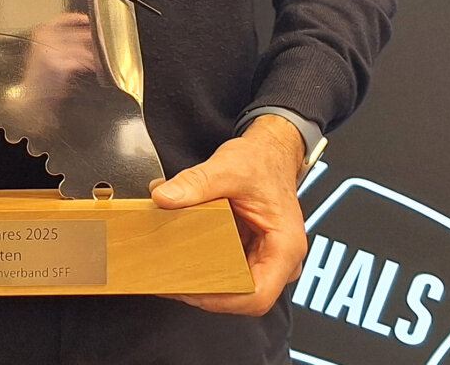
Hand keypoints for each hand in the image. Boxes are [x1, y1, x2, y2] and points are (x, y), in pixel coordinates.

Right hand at [21, 12, 99, 104]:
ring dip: (93, 54)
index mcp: (40, 33)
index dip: (76, 19)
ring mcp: (51, 52)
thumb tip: (84, 34)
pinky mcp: (58, 65)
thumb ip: (60, 41)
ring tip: (99, 58)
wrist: (31, 96)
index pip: (61, 19)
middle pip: (74, 35)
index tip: (87, 20)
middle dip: (90, 39)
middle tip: (100, 42)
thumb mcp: (45, 52)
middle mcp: (44, 40)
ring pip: (80, 49)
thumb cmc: (39, 76)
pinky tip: (94, 67)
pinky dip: (89, 64)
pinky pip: (80, 62)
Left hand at [149, 115, 307, 315]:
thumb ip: (195, 182)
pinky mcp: (252, 254)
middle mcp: (281, 260)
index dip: (221, 298)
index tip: (190, 288)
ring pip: (234, 287)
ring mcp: (266, 259)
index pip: (256, 295)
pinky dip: (205, 266)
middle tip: (172, 280)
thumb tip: (164, 197)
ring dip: (203, 280)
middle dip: (205, 291)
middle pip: (242, 295)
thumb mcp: (227, 167)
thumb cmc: (262, 161)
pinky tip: (182, 258)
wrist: (271, 150)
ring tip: (172, 271)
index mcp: (285, 246)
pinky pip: (229, 270)